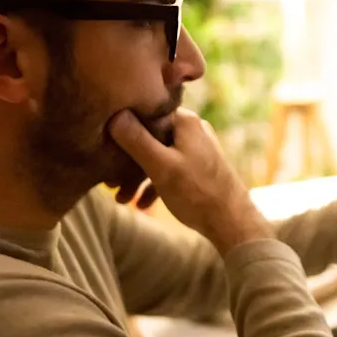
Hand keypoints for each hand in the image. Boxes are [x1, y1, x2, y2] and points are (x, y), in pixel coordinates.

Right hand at [107, 109, 273, 254]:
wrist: (233, 222)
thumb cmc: (197, 194)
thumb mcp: (161, 167)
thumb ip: (136, 141)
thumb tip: (114, 115)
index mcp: (184, 121)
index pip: (144, 114)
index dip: (121, 132)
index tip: (104, 151)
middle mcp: (192, 129)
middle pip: (149, 137)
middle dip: (127, 162)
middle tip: (109, 184)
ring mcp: (197, 148)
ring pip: (157, 156)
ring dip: (138, 177)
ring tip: (123, 199)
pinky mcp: (199, 166)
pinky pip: (169, 168)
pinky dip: (155, 184)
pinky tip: (142, 204)